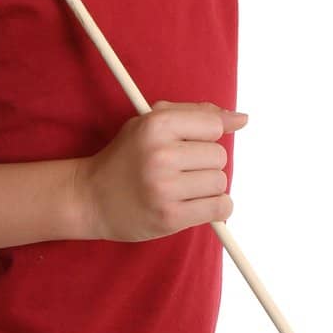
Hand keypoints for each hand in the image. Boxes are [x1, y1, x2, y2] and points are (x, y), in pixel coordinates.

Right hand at [74, 100, 244, 242]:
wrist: (91, 197)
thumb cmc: (127, 156)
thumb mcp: (151, 123)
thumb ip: (195, 114)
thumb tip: (242, 119)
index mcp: (156, 125)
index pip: (213, 126)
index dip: (206, 136)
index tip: (191, 144)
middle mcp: (160, 155)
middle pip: (219, 156)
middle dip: (205, 163)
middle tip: (181, 169)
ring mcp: (165, 188)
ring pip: (220, 183)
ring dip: (208, 187)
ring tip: (183, 188)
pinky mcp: (170, 217)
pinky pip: (219, 209)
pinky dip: (215, 208)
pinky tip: (195, 204)